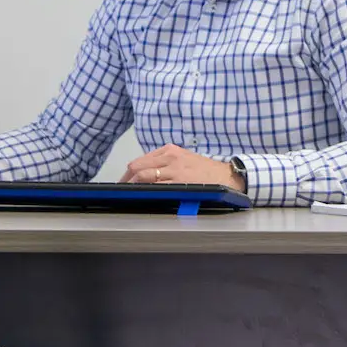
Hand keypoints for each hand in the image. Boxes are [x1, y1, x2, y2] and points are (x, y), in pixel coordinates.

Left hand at [121, 144, 243, 191]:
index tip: (124, 182)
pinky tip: (140, 196)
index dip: (128, 173)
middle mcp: (170, 156)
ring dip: (131, 186)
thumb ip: (166, 163)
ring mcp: (174, 168)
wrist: (227, 177)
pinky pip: (155, 185)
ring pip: (142, 175)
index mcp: (170, 150)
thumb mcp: (184, 159)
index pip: (140, 160)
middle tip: (120, 190)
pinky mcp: (179, 181)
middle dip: (125, 179)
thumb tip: (146, 174)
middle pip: (137, 166)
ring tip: (125, 195)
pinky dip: (144, 190)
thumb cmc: (207, 171)